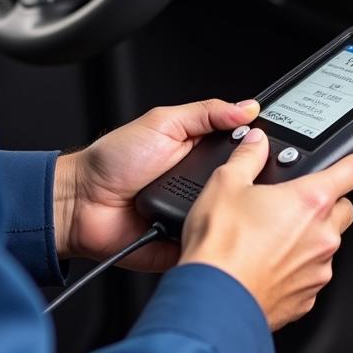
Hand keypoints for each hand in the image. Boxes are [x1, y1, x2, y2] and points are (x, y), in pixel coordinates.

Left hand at [54, 99, 261, 271]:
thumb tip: (246, 107)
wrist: (81, 203)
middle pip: (242, 187)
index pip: (242, 151)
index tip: (271, 146)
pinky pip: (209, 245)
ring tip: (236, 208)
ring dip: (233, 214)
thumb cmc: (112, 162)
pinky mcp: (186, 243)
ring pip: (230, 218)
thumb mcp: (163, 123)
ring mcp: (195, 215)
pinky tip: (217, 232)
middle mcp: (201, 185)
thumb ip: (206, 113)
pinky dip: (213, 239)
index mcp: (201, 154)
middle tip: (253, 179)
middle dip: (250, 185)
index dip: (259, 149)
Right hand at [179, 128, 352, 329]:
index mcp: (311, 201)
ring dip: (307, 239)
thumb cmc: (221, 247)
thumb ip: (247, 158)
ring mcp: (318, 269)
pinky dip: (295, 269)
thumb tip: (256, 144)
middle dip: (324, 204)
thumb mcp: (225, 185)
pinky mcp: (308, 297)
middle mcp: (323, 235)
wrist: (214, 299)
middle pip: (342, 210)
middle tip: (293, 205)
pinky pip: (310, 275)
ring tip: (268, 240)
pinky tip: (265, 266)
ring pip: (325, 245)